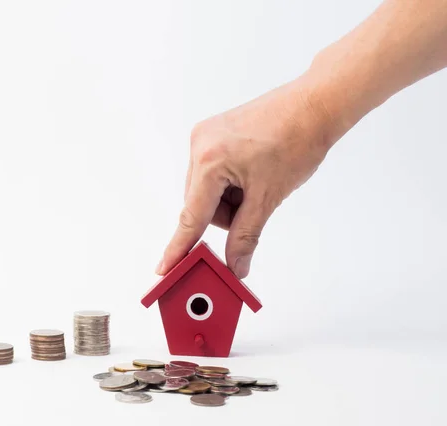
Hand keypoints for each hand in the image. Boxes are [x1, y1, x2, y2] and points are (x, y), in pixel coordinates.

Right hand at [156, 74, 345, 278]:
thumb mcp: (269, 196)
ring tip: (258, 184)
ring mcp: (205, 136)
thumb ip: (246, 235)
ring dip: (229, 200)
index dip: (179, 247)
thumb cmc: (297, 141)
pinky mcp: (214, 133)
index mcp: (210, 160)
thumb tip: (235, 265)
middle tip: (254, 205)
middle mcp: (200, 145)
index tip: (163, 268)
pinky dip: (229, 183)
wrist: (314, 106)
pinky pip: (212, 172)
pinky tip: (252, 174)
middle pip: (200, 205)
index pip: (191, 216)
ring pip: (206, 191)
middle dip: (225, 215)